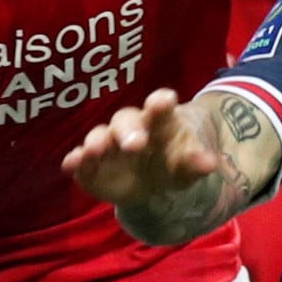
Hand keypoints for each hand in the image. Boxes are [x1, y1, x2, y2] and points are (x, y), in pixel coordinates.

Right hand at [64, 88, 218, 208]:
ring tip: (96, 151)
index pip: (160, 109)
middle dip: (128, 130)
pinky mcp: (91, 165)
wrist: (152, 180)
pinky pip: (81, 160)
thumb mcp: (186, 168)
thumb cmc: (171, 164)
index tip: (164, 100)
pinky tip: (70, 165)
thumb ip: (195, 165)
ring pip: (99, 136)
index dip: (161, 103)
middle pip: (126, 120)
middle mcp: (130, 127)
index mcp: (159, 122)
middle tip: (134, 143)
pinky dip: (75, 161)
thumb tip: (210, 163)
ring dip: (96, 142)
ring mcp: (108, 144)